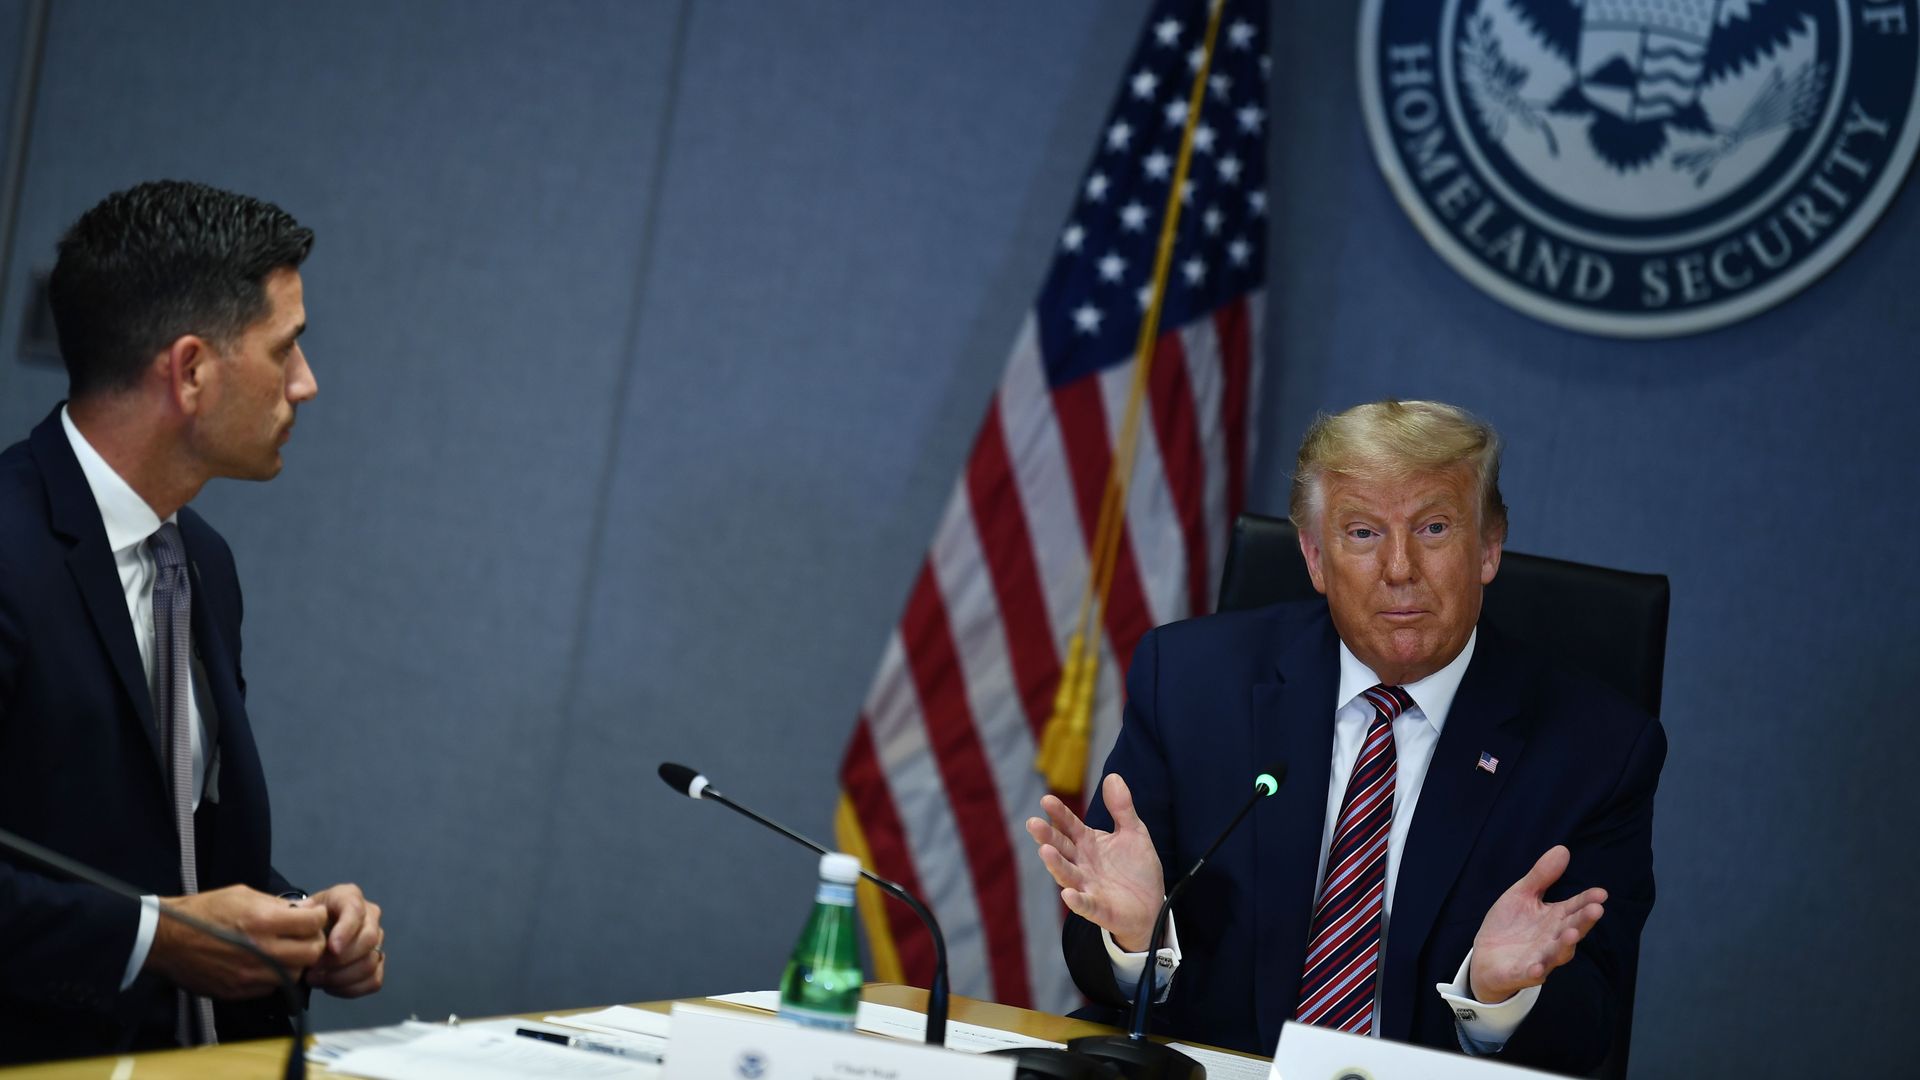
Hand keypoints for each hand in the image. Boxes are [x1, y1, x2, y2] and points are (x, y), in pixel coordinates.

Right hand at [146, 884, 327, 999]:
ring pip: (295, 974)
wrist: (167, 939)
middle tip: (304, 935)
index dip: (318, 917)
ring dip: (296, 962)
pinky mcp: (239, 992)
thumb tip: (303, 911)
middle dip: (313, 941)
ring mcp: (251, 975)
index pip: (313, 923)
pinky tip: (265, 964)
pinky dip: (275, 976)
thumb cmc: (204, 911)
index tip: (313, 916)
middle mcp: (262, 951)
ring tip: (285, 950)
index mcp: (263, 921)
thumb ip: (276, 904)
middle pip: (312, 953)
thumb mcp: (243, 894)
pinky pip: (272, 987)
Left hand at [302, 883, 385, 997]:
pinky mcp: (378, 962)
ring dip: (341, 977)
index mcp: (350, 897)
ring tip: (316, 980)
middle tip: (313, 971)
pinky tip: (330, 987)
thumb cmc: (306, 920)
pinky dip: (351, 988)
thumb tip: (304, 913)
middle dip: (341, 960)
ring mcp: (376, 940)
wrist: (311, 932)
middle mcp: (370, 916)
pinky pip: (374, 980)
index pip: (355, 911)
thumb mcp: (300, 910)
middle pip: (369, 939)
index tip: (332, 949)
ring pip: (371, 963)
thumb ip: (301, 913)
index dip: (346, 930)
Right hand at [1025, 773, 1165, 950]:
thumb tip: (1113, 776)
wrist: (1151, 905)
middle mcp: (1082, 864)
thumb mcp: (1134, 833)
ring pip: (1067, 875)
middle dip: (1047, 837)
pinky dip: (1076, 901)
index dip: (1059, 814)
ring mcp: (1088, 887)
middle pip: (1061, 848)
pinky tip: (1068, 894)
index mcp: (1088, 843)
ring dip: (1055, 864)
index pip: (1069, 826)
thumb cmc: (1136, 869)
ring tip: (1045, 851)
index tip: (1046, 800)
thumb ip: (1122, 808)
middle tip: (1033, 823)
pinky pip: (1086, 905)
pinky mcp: (1099, 909)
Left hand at [1468, 845, 1606, 1003]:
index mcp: (1554, 919)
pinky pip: (1530, 974)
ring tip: (1572, 933)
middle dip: (1583, 921)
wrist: (1486, 958)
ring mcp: (1539, 958)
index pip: (1575, 908)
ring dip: (1565, 945)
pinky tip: (1539, 968)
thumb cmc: (1510, 925)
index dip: (1587, 901)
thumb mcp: (1522, 895)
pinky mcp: (1521, 973)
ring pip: (1557, 954)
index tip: (1602, 893)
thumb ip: (1541, 876)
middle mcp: (1552, 940)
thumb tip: (1563, 849)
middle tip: (1596, 910)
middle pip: (1572, 930)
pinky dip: (1536, 971)